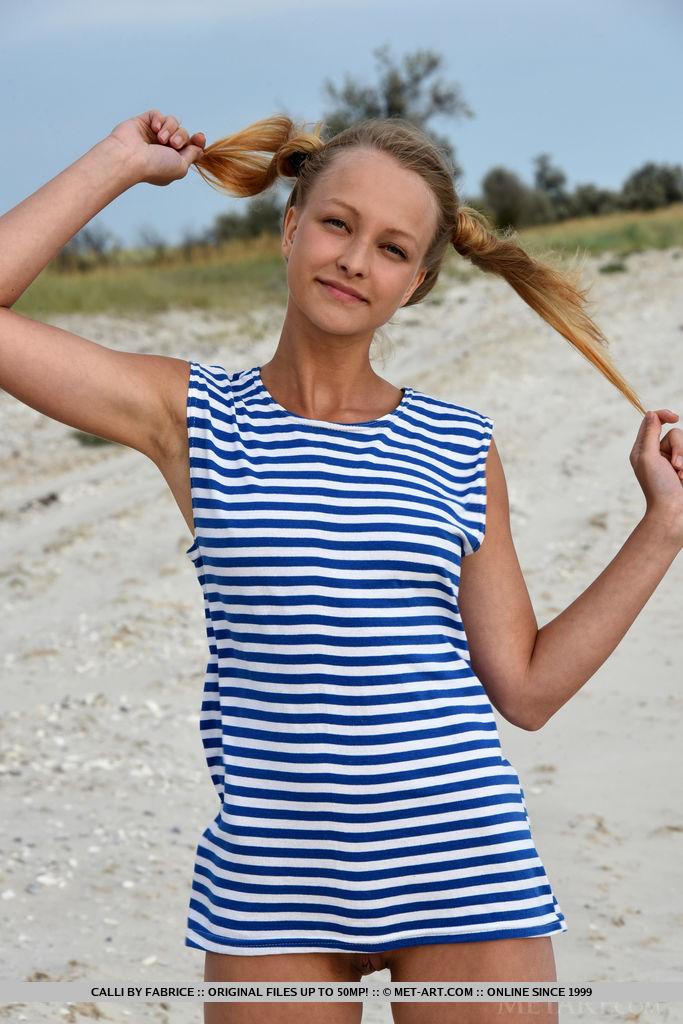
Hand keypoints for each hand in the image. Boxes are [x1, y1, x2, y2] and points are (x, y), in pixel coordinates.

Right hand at [106, 109, 205, 186]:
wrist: (131, 159)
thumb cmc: (154, 167)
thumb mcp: (181, 166)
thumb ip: (192, 156)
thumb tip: (199, 149)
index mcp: (172, 160)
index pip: (189, 146)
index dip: (197, 141)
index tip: (199, 137)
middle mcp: (162, 148)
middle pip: (183, 133)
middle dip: (182, 137)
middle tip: (173, 144)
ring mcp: (152, 135)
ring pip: (173, 122)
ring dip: (171, 129)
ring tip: (161, 139)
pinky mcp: (143, 122)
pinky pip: (158, 114)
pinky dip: (159, 119)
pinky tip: (154, 128)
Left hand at [630, 408, 682, 545]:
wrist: (674, 512)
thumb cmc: (657, 487)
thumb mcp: (647, 458)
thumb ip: (649, 434)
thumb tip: (651, 413)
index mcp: (643, 450)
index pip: (653, 422)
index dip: (664, 416)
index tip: (675, 417)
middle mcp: (658, 453)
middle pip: (676, 434)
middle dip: (679, 449)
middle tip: (675, 467)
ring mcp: (674, 461)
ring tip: (681, 475)